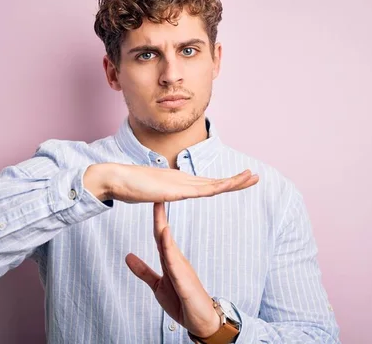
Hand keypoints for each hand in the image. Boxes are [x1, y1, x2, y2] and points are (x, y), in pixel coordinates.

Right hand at [84, 163, 258, 202]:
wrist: (116, 178)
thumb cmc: (129, 186)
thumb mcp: (150, 193)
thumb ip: (158, 194)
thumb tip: (160, 196)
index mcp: (178, 182)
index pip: (207, 184)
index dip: (224, 183)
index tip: (239, 180)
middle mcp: (183, 179)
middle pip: (215, 181)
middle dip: (236, 179)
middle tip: (255, 176)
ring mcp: (179, 183)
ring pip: (212, 184)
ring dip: (233, 181)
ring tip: (252, 177)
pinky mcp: (174, 189)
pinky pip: (200, 190)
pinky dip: (216, 187)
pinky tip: (229, 186)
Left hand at [125, 202, 221, 337]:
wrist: (200, 320)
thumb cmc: (182, 302)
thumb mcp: (158, 285)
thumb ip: (143, 270)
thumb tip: (128, 256)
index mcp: (170, 260)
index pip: (160, 234)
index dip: (155, 217)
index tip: (152, 199)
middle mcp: (176, 259)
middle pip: (165, 233)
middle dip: (159, 213)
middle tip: (156, 192)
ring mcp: (181, 268)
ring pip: (169, 243)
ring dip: (163, 225)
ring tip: (159, 206)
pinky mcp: (184, 279)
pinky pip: (174, 261)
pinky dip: (169, 247)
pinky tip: (165, 235)